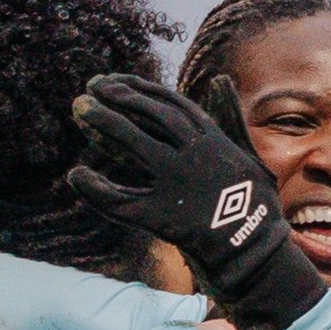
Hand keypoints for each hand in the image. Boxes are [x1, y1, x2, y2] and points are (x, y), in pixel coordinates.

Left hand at [61, 76, 330, 329]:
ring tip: (80, 106)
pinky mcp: (163, 218)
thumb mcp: (246, 152)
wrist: (254, 250)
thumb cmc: (253, 200)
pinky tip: (76, 176)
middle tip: (91, 87)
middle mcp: (194, 157)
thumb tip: (218, 80)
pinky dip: (97, 190)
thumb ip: (229, 116)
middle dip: (119, 98)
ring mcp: (177, 186)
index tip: (114, 80)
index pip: (170, 103)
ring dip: (105, 123)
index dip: (140, 89)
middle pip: (149, 117)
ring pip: (135, 145)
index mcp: (213, 140)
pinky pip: (123, 202)